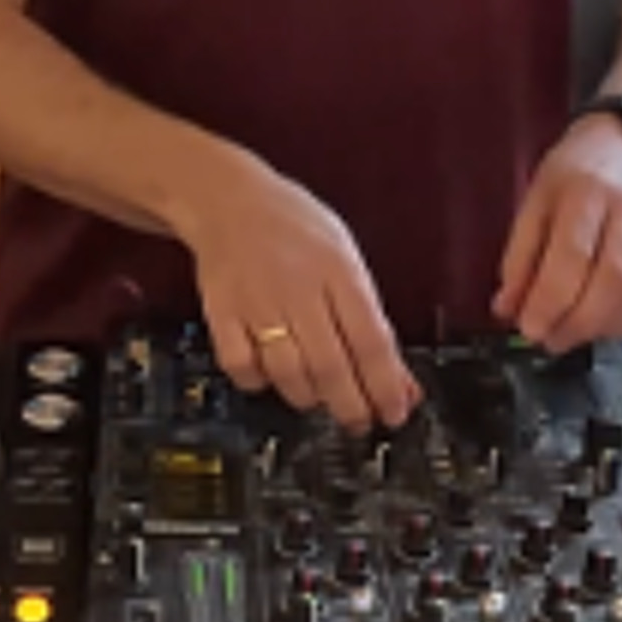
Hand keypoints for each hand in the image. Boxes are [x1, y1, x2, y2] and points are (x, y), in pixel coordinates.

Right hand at [183, 161, 420, 433]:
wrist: (228, 200)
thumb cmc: (294, 227)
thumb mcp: (344, 256)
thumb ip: (371, 317)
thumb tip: (400, 379)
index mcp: (338, 270)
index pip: (371, 340)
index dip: (387, 385)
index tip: (396, 413)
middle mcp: (299, 288)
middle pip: (331, 365)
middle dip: (351, 406)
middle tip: (360, 422)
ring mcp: (257, 302)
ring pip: (288, 373)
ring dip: (310, 398)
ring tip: (320, 398)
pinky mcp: (222, 313)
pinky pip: (242, 366)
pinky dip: (259, 382)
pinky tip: (271, 376)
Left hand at [493, 116, 621, 353]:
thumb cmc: (578, 171)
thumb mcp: (535, 198)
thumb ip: (520, 255)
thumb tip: (508, 307)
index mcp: (588, 192)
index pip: (573, 254)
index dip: (550, 299)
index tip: (528, 326)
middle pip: (615, 280)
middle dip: (578, 322)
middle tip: (549, 339)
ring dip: (603, 327)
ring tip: (571, 334)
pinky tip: (603, 323)